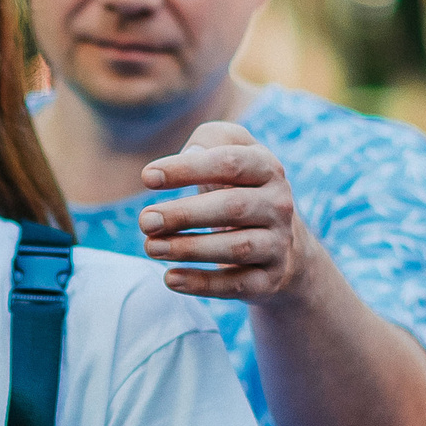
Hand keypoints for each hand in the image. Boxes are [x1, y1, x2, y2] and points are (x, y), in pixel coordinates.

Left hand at [138, 123, 315, 302]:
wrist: (281, 244)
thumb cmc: (239, 188)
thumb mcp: (231, 153)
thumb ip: (209, 141)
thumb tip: (190, 154)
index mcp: (268, 169)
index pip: (230, 163)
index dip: (188, 169)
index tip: (147, 177)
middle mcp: (279, 205)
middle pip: (233, 207)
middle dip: (184, 214)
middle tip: (144, 220)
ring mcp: (277, 245)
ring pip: (236, 248)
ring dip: (189, 249)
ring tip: (150, 247)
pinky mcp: (269, 280)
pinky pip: (237, 284)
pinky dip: (202, 284)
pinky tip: (170, 278)